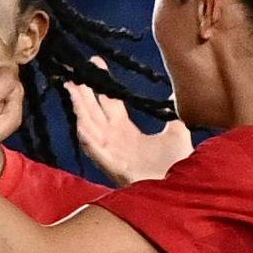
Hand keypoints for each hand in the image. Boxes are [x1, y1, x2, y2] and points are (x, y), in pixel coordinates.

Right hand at [68, 64, 191, 184]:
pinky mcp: (115, 169)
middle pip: (92, 110)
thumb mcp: (176, 134)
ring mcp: (111, 154)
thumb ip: (172, 114)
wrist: (181, 190)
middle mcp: (114, 139)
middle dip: (81, 91)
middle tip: (73, 69)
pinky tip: (81, 124)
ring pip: (89, 126)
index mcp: (125, 131)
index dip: (101, 83)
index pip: (109, 102)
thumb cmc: (176, 166)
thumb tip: (173, 95)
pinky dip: (89, 139)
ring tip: (71, 89)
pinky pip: (97, 152)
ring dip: (79, 109)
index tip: (95, 62)